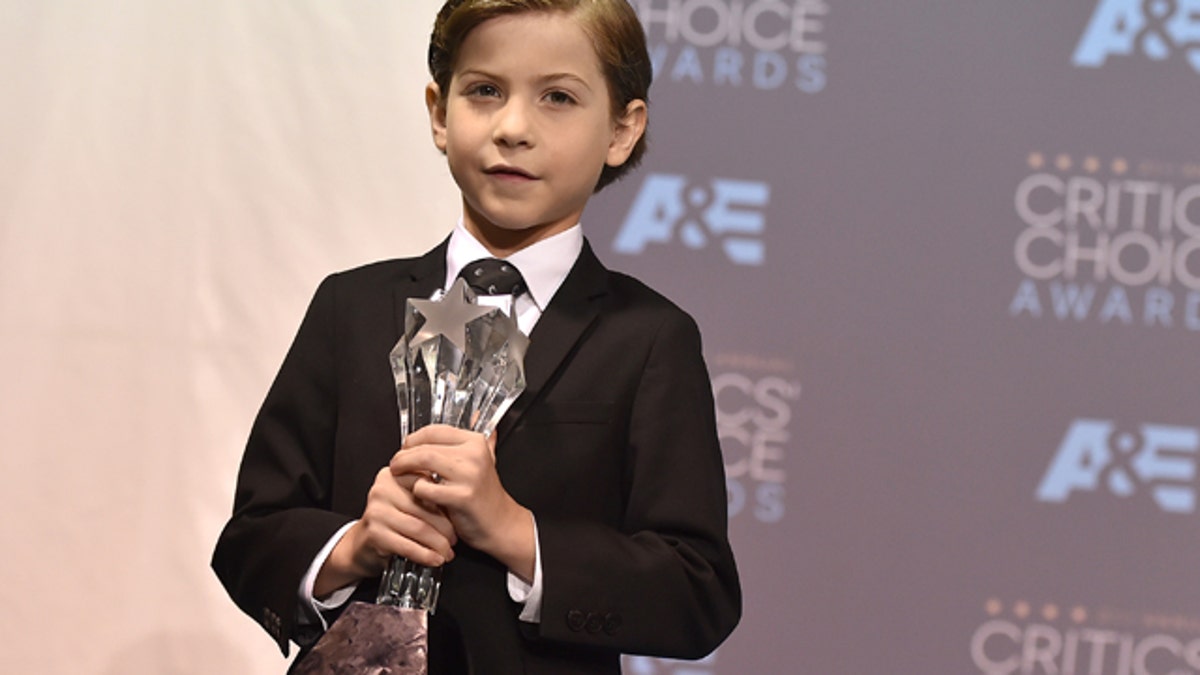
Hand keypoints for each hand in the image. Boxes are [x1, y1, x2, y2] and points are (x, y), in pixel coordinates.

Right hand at [314, 465, 456, 597]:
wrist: (362, 545)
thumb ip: (429, 494)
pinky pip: (408, 545)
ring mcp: (376, 510)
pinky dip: (425, 555)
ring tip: (447, 552)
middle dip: (446, 527)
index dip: (447, 502)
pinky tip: (435, 559)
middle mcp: (383, 488)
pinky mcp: (374, 533)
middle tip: (454, 539)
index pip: (428, 484)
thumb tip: (460, 501)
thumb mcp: (409, 501)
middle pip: (425, 508)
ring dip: (438, 544)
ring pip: (419, 528)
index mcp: (394, 474)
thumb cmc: (393, 522)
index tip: (459, 516)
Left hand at [391, 424, 534, 580]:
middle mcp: (474, 455)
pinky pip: (425, 488)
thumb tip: (476, 414)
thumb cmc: (485, 494)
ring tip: (398, 475)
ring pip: (423, 461)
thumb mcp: (487, 459)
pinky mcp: (461, 496)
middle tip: (395, 464)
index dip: (413, 439)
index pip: (434, 430)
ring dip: (405, 469)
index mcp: (476, 442)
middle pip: (425, 446)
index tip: (405, 448)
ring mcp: (468, 475)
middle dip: (403, 455)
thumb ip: (481, 437)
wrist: (500, 523)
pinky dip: (416, 490)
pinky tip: (419, 494)